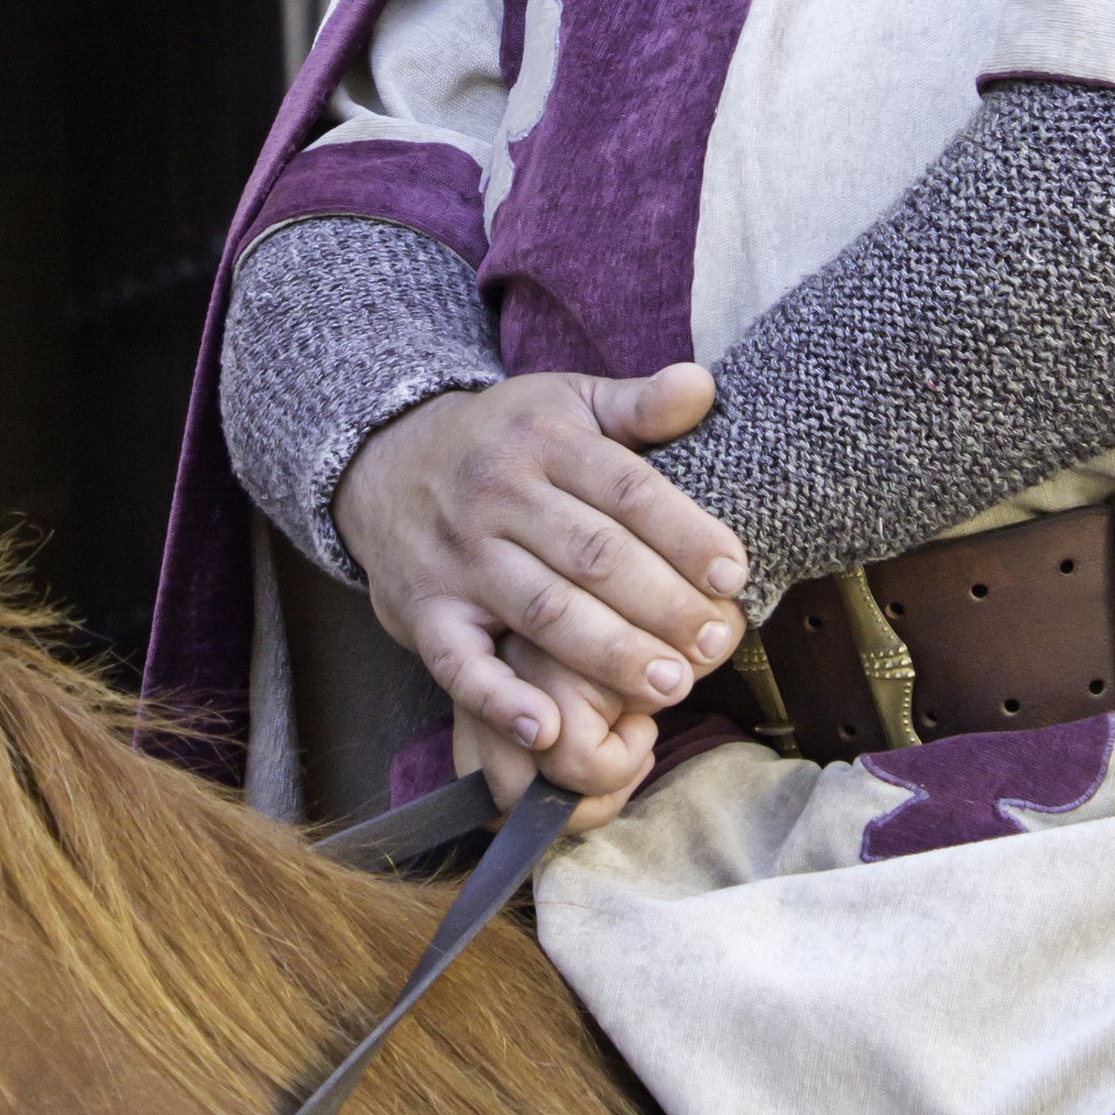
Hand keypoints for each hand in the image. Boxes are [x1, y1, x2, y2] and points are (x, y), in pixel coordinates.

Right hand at [335, 366, 745, 810]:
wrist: (383, 459)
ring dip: (608, 653)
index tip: (732, 574)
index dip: (682, 533)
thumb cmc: (503, 438)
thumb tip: (703, 385)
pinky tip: (547, 730)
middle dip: (660, 603)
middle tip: (716, 643)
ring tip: (669, 684)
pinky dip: (499, 701)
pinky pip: (458, 664)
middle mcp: (499, 498)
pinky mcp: (423, 613)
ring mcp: (458, 559)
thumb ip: (637, 403)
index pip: (625, 489)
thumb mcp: (566, 401)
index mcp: (545, 443)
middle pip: (592, 555)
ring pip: (542, 610)